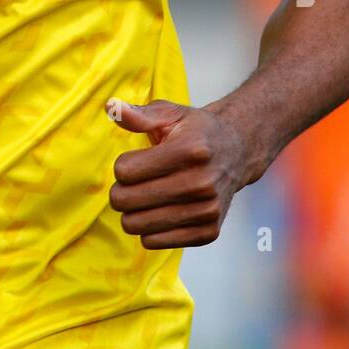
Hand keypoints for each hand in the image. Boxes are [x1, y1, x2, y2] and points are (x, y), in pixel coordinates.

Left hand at [106, 99, 251, 248]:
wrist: (237, 152)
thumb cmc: (197, 131)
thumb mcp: (170, 114)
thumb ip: (138, 114)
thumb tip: (111, 107)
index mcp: (189, 150)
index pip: (126, 171)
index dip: (121, 166)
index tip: (133, 161)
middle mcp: (201, 183)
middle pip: (127, 201)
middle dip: (120, 191)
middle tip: (132, 182)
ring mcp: (207, 211)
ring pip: (137, 225)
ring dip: (132, 212)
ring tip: (144, 196)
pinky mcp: (208, 232)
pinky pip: (154, 242)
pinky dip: (149, 228)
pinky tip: (160, 211)